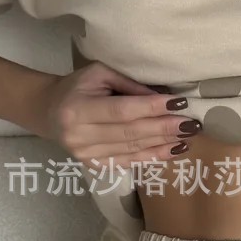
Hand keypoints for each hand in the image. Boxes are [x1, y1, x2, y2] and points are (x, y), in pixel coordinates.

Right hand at [29, 62, 199, 174]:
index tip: (179, 104)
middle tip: (192, 124)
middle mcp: (80, 135)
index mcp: (78, 108)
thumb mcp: (99, 75)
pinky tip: (173, 150)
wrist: (48, 112)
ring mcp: (86, 154)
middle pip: (130, 133)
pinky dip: (153, 156)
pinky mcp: (94, 166)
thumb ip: (130, 86)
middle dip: (165, 128)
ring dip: (164, 144)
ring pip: (132, 150)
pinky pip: (129, 162)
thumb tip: (165, 97)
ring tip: (189, 137)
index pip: (122, 110)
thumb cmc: (77, 87)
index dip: (152, 108)